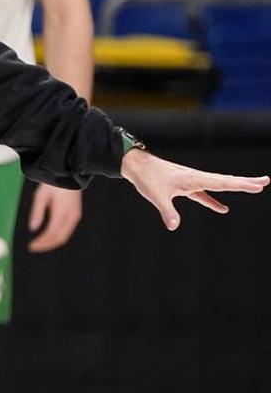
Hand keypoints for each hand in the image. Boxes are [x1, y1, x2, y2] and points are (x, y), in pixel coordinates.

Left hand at [27, 184, 81, 252]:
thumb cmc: (52, 183)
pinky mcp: (75, 215)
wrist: (68, 173)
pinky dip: (56, 236)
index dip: (41, 242)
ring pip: (63, 236)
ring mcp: (75, 216)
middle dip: (46, 245)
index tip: (31, 246)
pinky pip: (66, 231)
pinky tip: (46, 236)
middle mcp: (71, 217)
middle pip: (59, 238)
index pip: (52, 234)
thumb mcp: (41, 195)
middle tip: (33, 247)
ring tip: (38, 244)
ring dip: (51, 242)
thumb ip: (37, 212)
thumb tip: (32, 229)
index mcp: (62, 213)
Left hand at [121, 149, 268, 230]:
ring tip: (254, 188)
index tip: (260, 186)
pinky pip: (203, 194)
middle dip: (246, 182)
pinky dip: (213, 200)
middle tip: (267, 181)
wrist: (135, 165)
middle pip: (226, 181)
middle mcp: (196, 178)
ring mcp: (191, 181)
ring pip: (217, 185)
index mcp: (194, 178)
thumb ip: (167, 211)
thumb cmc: (146, 178)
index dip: (242, 185)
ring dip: (235, 187)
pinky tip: (223, 209)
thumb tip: (173, 227)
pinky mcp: (184, 186)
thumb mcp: (156, 196)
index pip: (223, 183)